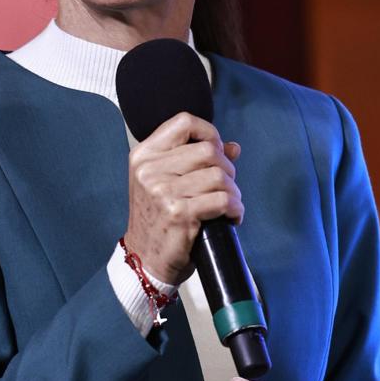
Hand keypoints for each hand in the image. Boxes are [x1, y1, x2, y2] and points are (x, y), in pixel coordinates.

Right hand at [124, 116, 242, 286]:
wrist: (145, 258)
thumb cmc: (157, 218)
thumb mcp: (164, 182)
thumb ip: (195, 160)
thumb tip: (233, 147)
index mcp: (144, 155)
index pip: (184, 122)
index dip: (209, 133)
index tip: (217, 151)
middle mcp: (150, 170)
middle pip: (208, 150)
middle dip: (227, 168)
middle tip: (226, 186)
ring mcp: (163, 191)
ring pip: (219, 175)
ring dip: (233, 191)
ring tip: (228, 204)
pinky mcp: (179, 213)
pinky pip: (223, 200)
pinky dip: (235, 208)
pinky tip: (230, 217)